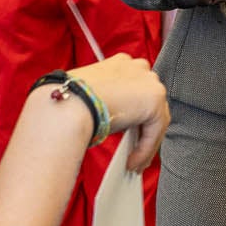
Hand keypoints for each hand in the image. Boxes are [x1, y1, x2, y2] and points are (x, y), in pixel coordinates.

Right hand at [70, 55, 169, 170]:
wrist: (70, 103)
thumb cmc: (71, 99)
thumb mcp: (93, 96)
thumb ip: (110, 101)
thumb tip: (116, 120)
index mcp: (122, 63)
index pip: (136, 89)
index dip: (134, 112)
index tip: (129, 131)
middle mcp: (139, 68)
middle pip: (148, 104)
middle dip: (142, 128)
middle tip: (133, 150)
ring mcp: (149, 82)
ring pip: (154, 120)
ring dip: (144, 144)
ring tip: (133, 162)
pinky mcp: (155, 100)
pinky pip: (153, 131)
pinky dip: (144, 149)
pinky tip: (133, 162)